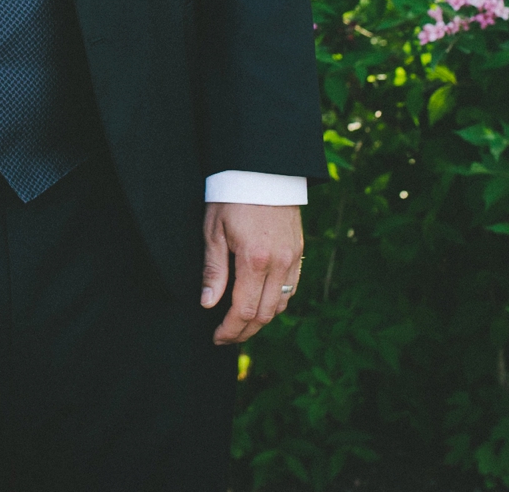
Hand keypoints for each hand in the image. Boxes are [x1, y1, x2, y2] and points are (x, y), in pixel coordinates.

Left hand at [201, 202, 303, 343]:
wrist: (262, 170)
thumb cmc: (232, 197)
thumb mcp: (213, 231)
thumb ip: (213, 270)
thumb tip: (209, 304)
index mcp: (254, 259)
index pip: (244, 310)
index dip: (230, 329)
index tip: (217, 337)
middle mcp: (279, 263)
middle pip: (265, 314)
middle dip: (245, 331)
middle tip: (226, 337)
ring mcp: (293, 258)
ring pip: (281, 304)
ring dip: (261, 319)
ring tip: (241, 324)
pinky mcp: (299, 251)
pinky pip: (292, 288)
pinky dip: (277, 302)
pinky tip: (260, 303)